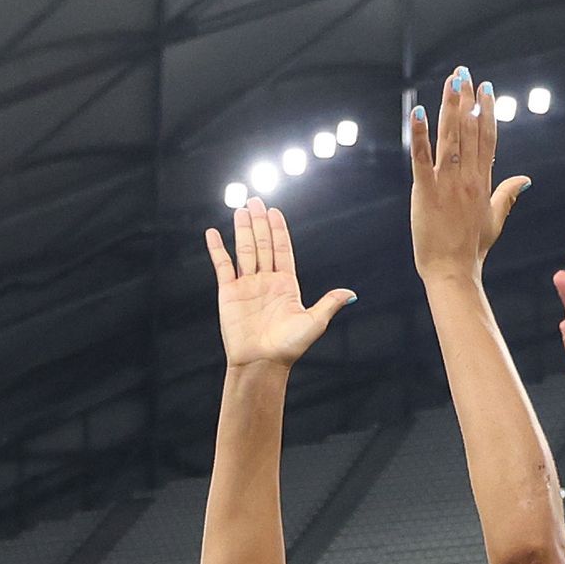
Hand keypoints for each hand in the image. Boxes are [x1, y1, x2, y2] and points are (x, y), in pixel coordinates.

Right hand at [205, 200, 355, 378]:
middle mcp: (266, 281)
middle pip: (262, 244)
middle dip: (259, 222)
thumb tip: (350, 293)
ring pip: (244, 250)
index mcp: (286, 285)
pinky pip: (222, 265)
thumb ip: (329, 303)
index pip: (282, 250)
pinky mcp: (228, 292)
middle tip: (255, 200)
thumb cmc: (288, 347)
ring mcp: (246, 285)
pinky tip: (213, 232)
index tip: (275, 212)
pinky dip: (217, 249)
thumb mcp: (314, 322)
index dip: (278, 231)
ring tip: (240, 209)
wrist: (262, 363)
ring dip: (242, 229)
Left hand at [404, 70, 527, 280]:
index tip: (486, 88)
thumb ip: (508, 194)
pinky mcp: (426, 192)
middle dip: (467, 99)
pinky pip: (422, 158)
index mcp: (484, 182)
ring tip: (452, 81)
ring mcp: (448, 184)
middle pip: (470, 130)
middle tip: (465, 73)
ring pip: (451, 138)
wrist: (453, 271)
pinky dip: (420, 135)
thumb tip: (526, 179)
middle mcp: (468, 178)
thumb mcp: (496, 219)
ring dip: (450, 107)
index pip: (488, 138)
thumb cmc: (472, 248)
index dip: (487, 111)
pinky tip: (419, 111)